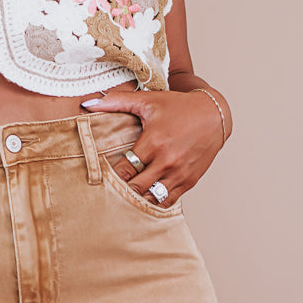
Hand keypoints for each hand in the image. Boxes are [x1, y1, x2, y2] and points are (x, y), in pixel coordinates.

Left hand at [81, 85, 230, 207]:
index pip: (124, 170)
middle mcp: (166, 161)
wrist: (214, 115)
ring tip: (125, 197)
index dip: (111, 176)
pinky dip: (154, 202)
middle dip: (121, 190)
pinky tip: (144, 199)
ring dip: (137, 199)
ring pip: (150, 198)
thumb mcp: (148, 100)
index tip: (103, 177)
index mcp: (153, 142)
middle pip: (135, 188)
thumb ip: (117, 101)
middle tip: (110, 191)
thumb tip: (87, 103)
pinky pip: (167, 202)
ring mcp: (178, 174)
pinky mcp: (188, 182)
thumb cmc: (179, 107)